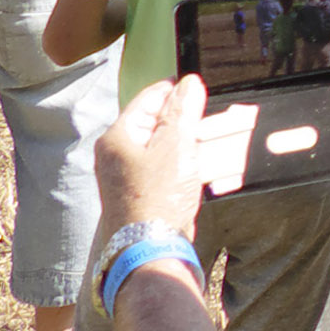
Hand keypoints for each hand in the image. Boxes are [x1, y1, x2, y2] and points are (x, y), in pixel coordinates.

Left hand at [94, 76, 208, 236]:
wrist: (150, 248)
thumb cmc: (158, 198)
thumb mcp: (177, 145)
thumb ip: (184, 110)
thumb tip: (189, 82)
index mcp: (118, 136)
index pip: (152, 97)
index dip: (180, 91)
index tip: (204, 91)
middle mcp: (117, 153)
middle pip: (159, 121)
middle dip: (189, 119)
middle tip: (212, 119)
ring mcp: (127, 173)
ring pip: (165, 143)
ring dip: (191, 141)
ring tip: (212, 141)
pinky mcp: (141, 190)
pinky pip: (165, 164)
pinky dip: (184, 161)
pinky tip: (202, 165)